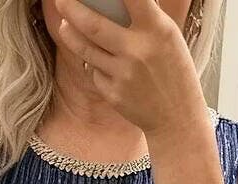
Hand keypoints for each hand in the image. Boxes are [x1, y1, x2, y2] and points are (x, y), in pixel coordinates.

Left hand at [54, 0, 201, 138]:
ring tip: (64, 25)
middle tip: (61, 1)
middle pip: (93, 25)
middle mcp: (137, 51)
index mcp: (157, 30)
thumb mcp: (168, 37)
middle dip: (71, 9)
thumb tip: (114, 2)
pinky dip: (94, 65)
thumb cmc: (173, 70)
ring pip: (86, 50)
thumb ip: (144, 19)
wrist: (177, 118)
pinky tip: (100, 63)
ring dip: (71, 36)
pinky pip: (95, 72)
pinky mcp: (113, 95)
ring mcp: (123, 75)